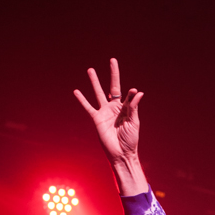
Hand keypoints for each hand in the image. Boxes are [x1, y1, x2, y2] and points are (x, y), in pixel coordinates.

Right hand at [74, 58, 147, 195]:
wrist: (121, 154)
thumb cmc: (131, 140)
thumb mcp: (134, 122)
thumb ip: (134, 107)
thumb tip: (137, 91)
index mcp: (126, 109)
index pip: (128, 94)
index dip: (131, 92)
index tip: (133, 91)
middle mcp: (115, 108)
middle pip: (113, 87)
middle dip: (113, 74)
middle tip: (112, 60)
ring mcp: (105, 112)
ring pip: (99, 93)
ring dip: (95, 81)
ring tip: (91, 70)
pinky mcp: (97, 119)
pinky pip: (88, 107)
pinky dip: (82, 100)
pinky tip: (77, 91)